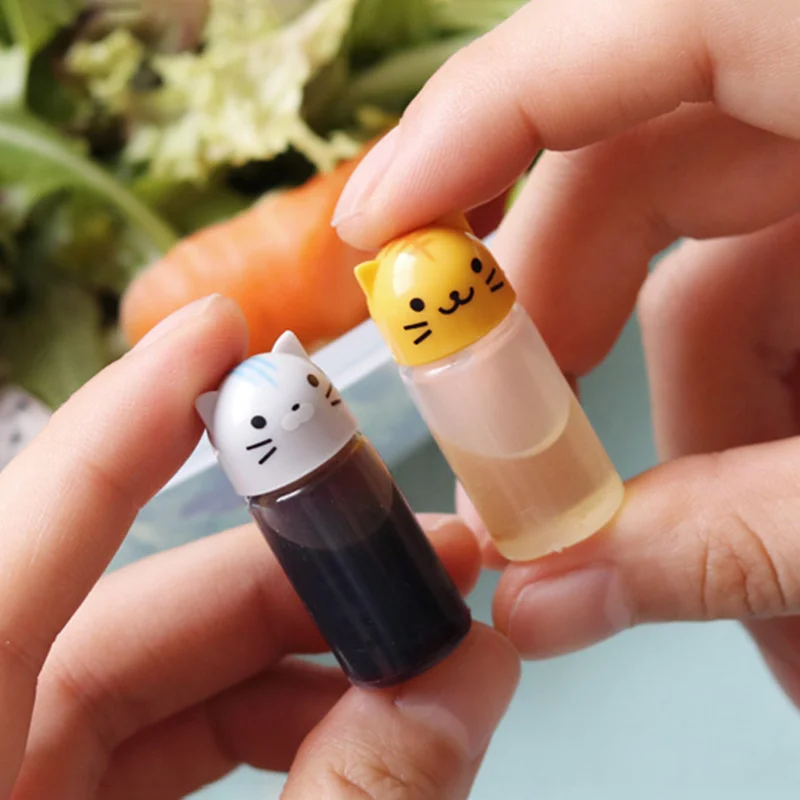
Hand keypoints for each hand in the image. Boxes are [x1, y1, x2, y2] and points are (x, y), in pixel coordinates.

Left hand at [0, 296, 518, 798]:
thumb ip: (352, 797)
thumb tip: (462, 678)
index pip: (15, 545)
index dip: (121, 423)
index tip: (216, 335)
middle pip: (128, 608)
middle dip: (286, 572)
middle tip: (417, 563)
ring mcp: (11, 791)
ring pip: (153, 671)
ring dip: (294, 654)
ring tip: (415, 665)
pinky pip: (154, 734)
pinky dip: (260, 716)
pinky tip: (356, 730)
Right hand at [333, 0, 799, 705]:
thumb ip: (733, 544)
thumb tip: (550, 607)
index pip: (633, 26)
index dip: (478, 115)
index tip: (377, 231)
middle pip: (640, 154)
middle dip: (550, 314)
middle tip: (501, 449)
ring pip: (705, 243)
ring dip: (662, 400)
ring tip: (650, 540)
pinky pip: (771, 276)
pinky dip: (739, 392)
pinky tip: (749, 502)